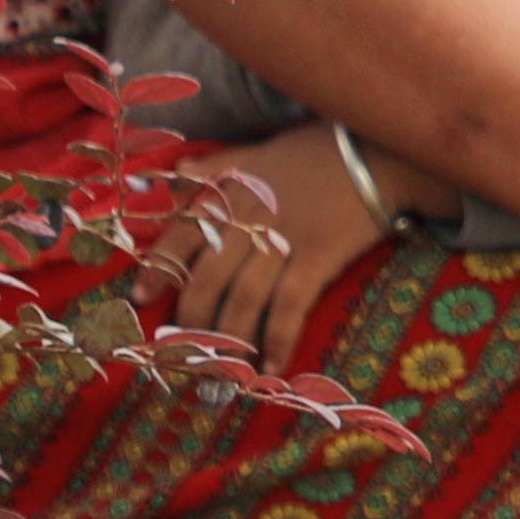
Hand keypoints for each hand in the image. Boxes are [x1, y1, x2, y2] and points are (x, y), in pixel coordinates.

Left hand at [159, 123, 387, 350]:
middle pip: (209, 274)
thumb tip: (176, 169)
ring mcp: (285, 237)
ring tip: (224, 368)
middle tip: (186, 347)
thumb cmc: (319, 150)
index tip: (141, 297)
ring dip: (231, 334)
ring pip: (245, 294)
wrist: (378, 150)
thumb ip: (219, 167)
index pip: (184, 233)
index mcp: (234, 194)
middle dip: (194, 315)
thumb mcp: (260, 152)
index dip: (160, 267)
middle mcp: (251, 218)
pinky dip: (278, 336)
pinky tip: (271, 366)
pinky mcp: (319, 256)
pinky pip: (291, 303)